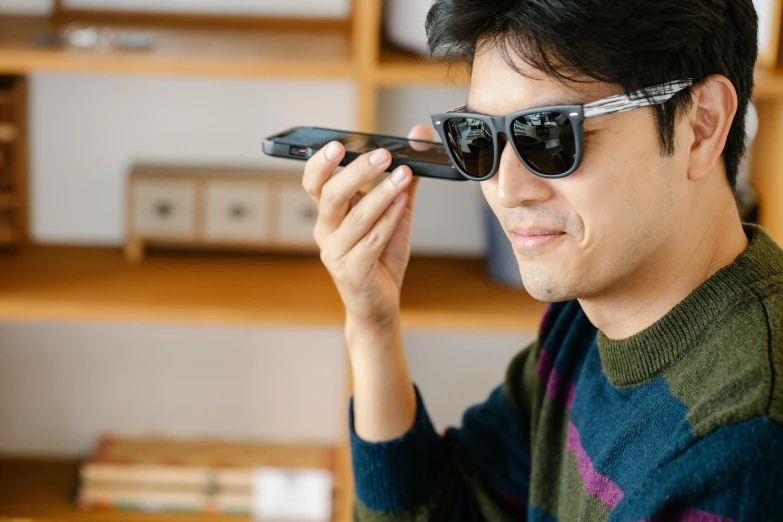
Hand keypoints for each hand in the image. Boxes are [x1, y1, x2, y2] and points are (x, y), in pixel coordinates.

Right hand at [303, 125, 433, 333]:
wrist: (379, 304)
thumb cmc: (381, 257)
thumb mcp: (394, 211)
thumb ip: (403, 177)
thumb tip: (417, 137)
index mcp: (329, 213)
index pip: (314, 182)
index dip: (321, 163)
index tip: (338, 143)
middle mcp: (325, 231)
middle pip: (331, 195)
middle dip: (357, 171)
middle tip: (382, 155)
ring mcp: (335, 252)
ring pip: (355, 217)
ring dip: (381, 193)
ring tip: (403, 175)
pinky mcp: (351, 271)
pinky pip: (371, 241)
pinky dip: (388, 220)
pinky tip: (401, 203)